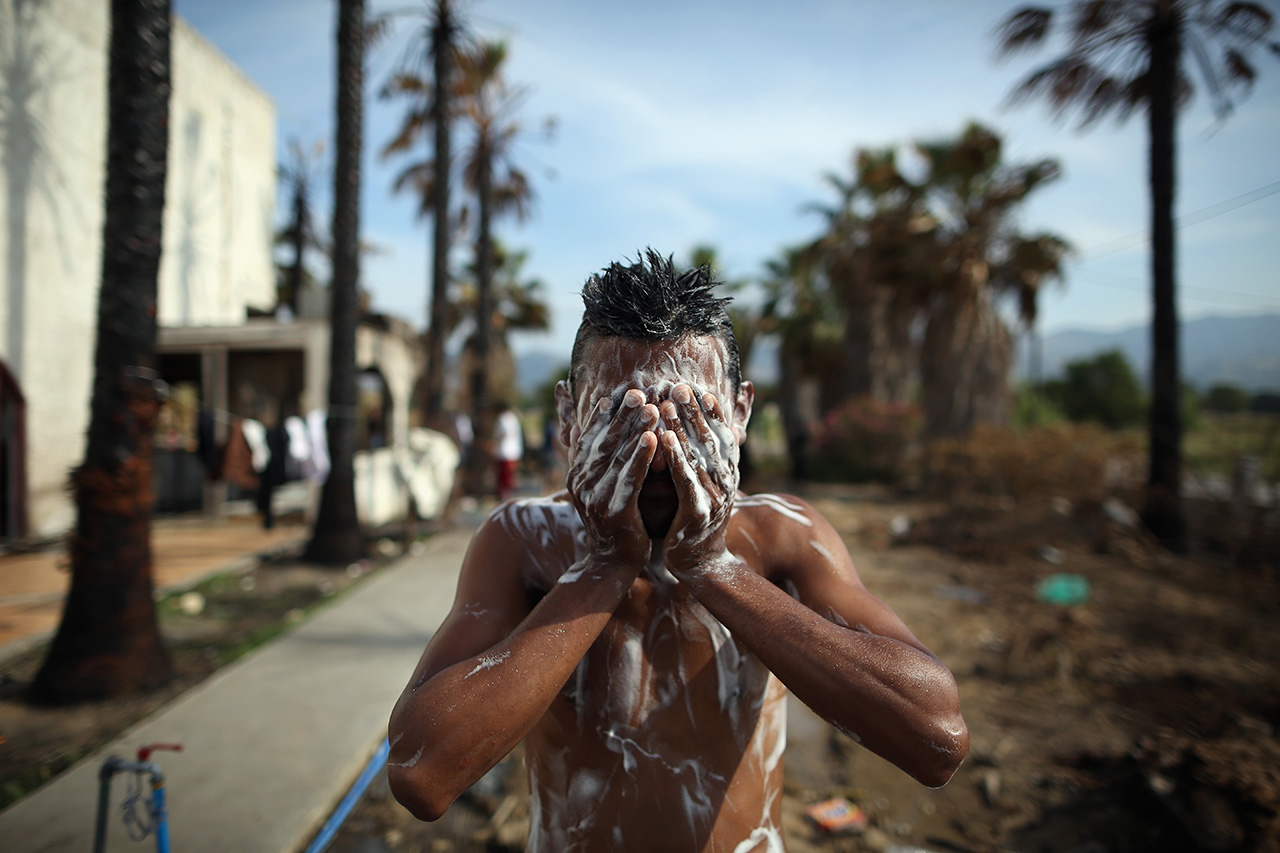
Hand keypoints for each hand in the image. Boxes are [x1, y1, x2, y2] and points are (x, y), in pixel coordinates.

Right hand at [565, 389, 659, 569]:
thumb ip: (588, 456)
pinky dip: (640, 456)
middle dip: (622, 415)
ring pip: (617, 456)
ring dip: (634, 429)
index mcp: (577, 474)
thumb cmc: (611, 520)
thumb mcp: (593, 486)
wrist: (612, 563)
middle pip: (604, 442)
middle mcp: (582, 483)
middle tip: (638, 391)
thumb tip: (574, 423)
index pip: (591, 436)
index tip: (620, 392)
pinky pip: (630, 478)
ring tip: (650, 407)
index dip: (606, 414)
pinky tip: (653, 438)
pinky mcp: (614, 511)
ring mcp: (595, 497)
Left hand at [658, 384, 739, 574]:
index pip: (722, 435)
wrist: (700, 562)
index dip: (711, 412)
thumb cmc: (699, 517)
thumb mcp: (711, 483)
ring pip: (698, 456)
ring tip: (667, 405)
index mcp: (727, 473)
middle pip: (710, 440)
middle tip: (679, 387)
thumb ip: (712, 454)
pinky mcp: (698, 512)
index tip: (698, 389)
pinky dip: (676, 457)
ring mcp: (714, 496)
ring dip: (683, 428)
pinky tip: (664, 440)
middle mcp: (725, 481)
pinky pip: (686, 480)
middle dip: (694, 412)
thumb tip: (730, 430)